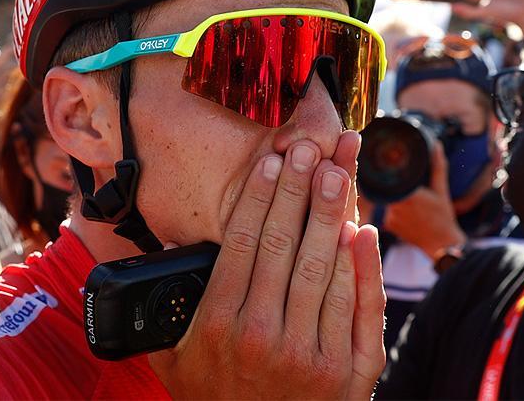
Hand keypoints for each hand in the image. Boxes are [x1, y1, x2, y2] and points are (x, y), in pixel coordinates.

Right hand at [149, 134, 385, 398]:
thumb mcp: (171, 360)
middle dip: (299, 190)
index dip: (262, 197)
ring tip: (337, 173)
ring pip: (324, 270)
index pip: (245, 244)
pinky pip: (358, 309)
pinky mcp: (348, 373)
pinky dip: (363, 268)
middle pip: (286, 246)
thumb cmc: (210, 400)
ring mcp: (311, 355)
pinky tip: (363, 233)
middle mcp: (265, 337)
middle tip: (310, 148)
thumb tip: (160, 252)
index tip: (272, 161)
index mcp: (220, 326)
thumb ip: (162, 310)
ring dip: (332, 216)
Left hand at [384, 141, 466, 259]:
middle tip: (405, 181)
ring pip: (387, 197)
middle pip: (387, 185)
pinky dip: (395, 208)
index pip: (390, 175)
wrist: (441, 246)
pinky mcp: (389, 225)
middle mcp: (395, 205)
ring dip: (395, 195)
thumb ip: (438, 167)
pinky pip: (387, 210)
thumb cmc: (444, 218)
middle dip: (394, 182)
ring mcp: (390, 216)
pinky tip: (409, 212)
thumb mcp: (442, 190)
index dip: (390, 168)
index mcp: (407, 194)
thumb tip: (436, 145)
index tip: (390, 161)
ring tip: (412, 200)